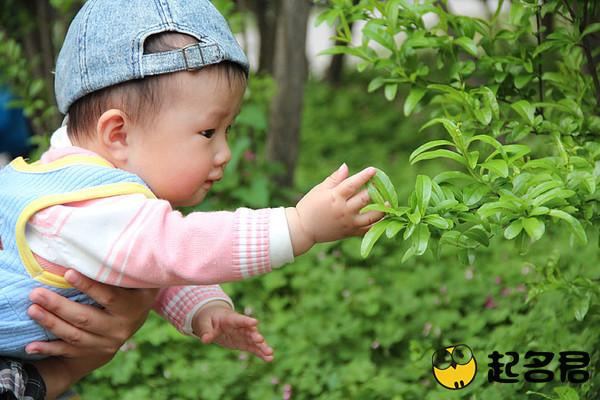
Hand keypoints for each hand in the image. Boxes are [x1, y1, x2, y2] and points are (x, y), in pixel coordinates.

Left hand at [25, 269, 157, 357]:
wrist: (135, 318)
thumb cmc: (134, 288)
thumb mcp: (139, 277)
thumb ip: (127, 265)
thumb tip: (109, 240)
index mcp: (133, 306)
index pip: (109, 297)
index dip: (89, 286)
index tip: (67, 273)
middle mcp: (121, 328)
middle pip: (86, 319)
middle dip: (59, 306)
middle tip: (36, 293)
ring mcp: (108, 343)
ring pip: (75, 336)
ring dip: (51, 323)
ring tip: (32, 310)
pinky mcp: (95, 352)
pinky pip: (69, 352)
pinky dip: (49, 349)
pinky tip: (31, 346)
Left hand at [192, 301, 273, 361]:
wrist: (215, 320)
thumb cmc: (210, 320)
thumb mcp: (205, 324)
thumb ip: (207, 332)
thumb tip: (205, 340)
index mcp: (231, 319)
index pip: (240, 319)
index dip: (247, 321)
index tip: (255, 322)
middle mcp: (241, 327)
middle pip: (249, 331)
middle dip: (255, 335)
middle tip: (260, 340)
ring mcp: (244, 335)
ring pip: (254, 341)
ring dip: (262, 347)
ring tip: (270, 354)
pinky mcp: (244, 343)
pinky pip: (254, 348)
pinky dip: (261, 353)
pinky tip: (269, 359)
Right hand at [285, 163, 383, 254]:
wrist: (302, 229)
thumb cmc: (309, 206)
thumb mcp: (319, 189)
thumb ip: (334, 178)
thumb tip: (346, 166)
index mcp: (335, 197)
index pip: (352, 184)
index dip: (364, 176)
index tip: (373, 170)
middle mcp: (344, 210)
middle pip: (365, 199)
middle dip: (376, 190)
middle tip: (382, 183)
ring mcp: (348, 223)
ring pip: (371, 216)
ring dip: (382, 208)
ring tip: (388, 201)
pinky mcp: (350, 232)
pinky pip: (368, 229)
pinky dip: (377, 224)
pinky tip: (383, 216)